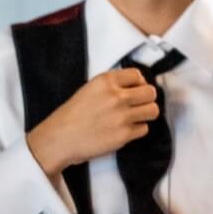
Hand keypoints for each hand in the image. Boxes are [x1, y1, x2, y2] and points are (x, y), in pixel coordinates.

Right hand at [26, 69, 158, 175]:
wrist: (60, 139)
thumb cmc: (71, 115)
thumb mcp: (89, 89)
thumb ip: (111, 85)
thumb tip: (135, 86)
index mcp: (106, 81)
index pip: (137, 74)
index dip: (139, 83)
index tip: (135, 89)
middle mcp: (116, 96)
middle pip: (150, 92)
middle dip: (147, 98)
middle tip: (140, 104)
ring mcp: (122, 116)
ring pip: (152, 110)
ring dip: (146, 114)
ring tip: (136, 117)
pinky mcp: (124, 135)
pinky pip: (144, 129)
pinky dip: (137, 130)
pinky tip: (126, 129)